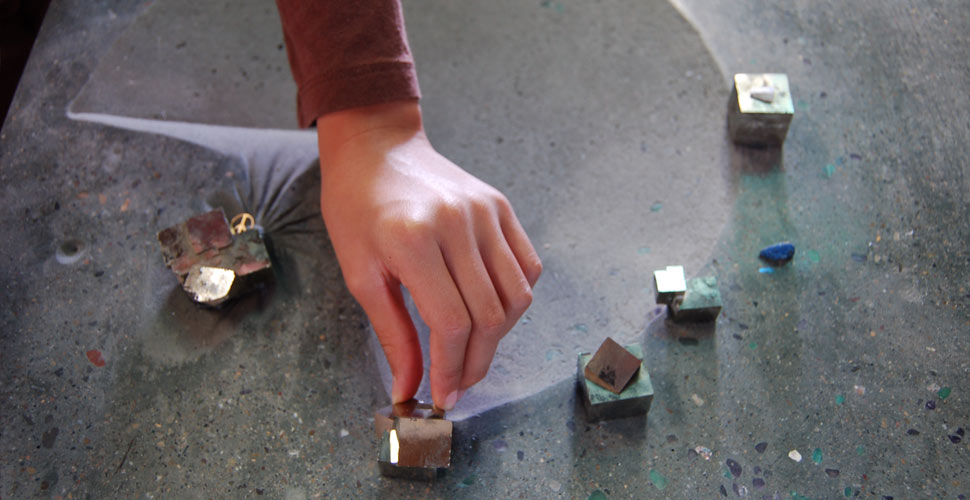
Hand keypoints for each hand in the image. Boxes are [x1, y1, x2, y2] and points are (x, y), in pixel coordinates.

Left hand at [316, 101, 541, 410]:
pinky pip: (526, 266)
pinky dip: (516, 298)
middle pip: (489, 316)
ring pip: (517, 296)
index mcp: (413, 240)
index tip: (443, 395)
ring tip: (474, 353)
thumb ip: (392, 333)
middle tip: (460, 385)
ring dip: (500, 337)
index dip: (451, 368)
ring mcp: (486, 212)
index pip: (452, 323)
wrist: (376, 148)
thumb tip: (409, 387)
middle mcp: (457, 224)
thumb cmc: (356, 209)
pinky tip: (491, 312)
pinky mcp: (501, 207)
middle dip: (476, 363)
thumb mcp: (360, 273)